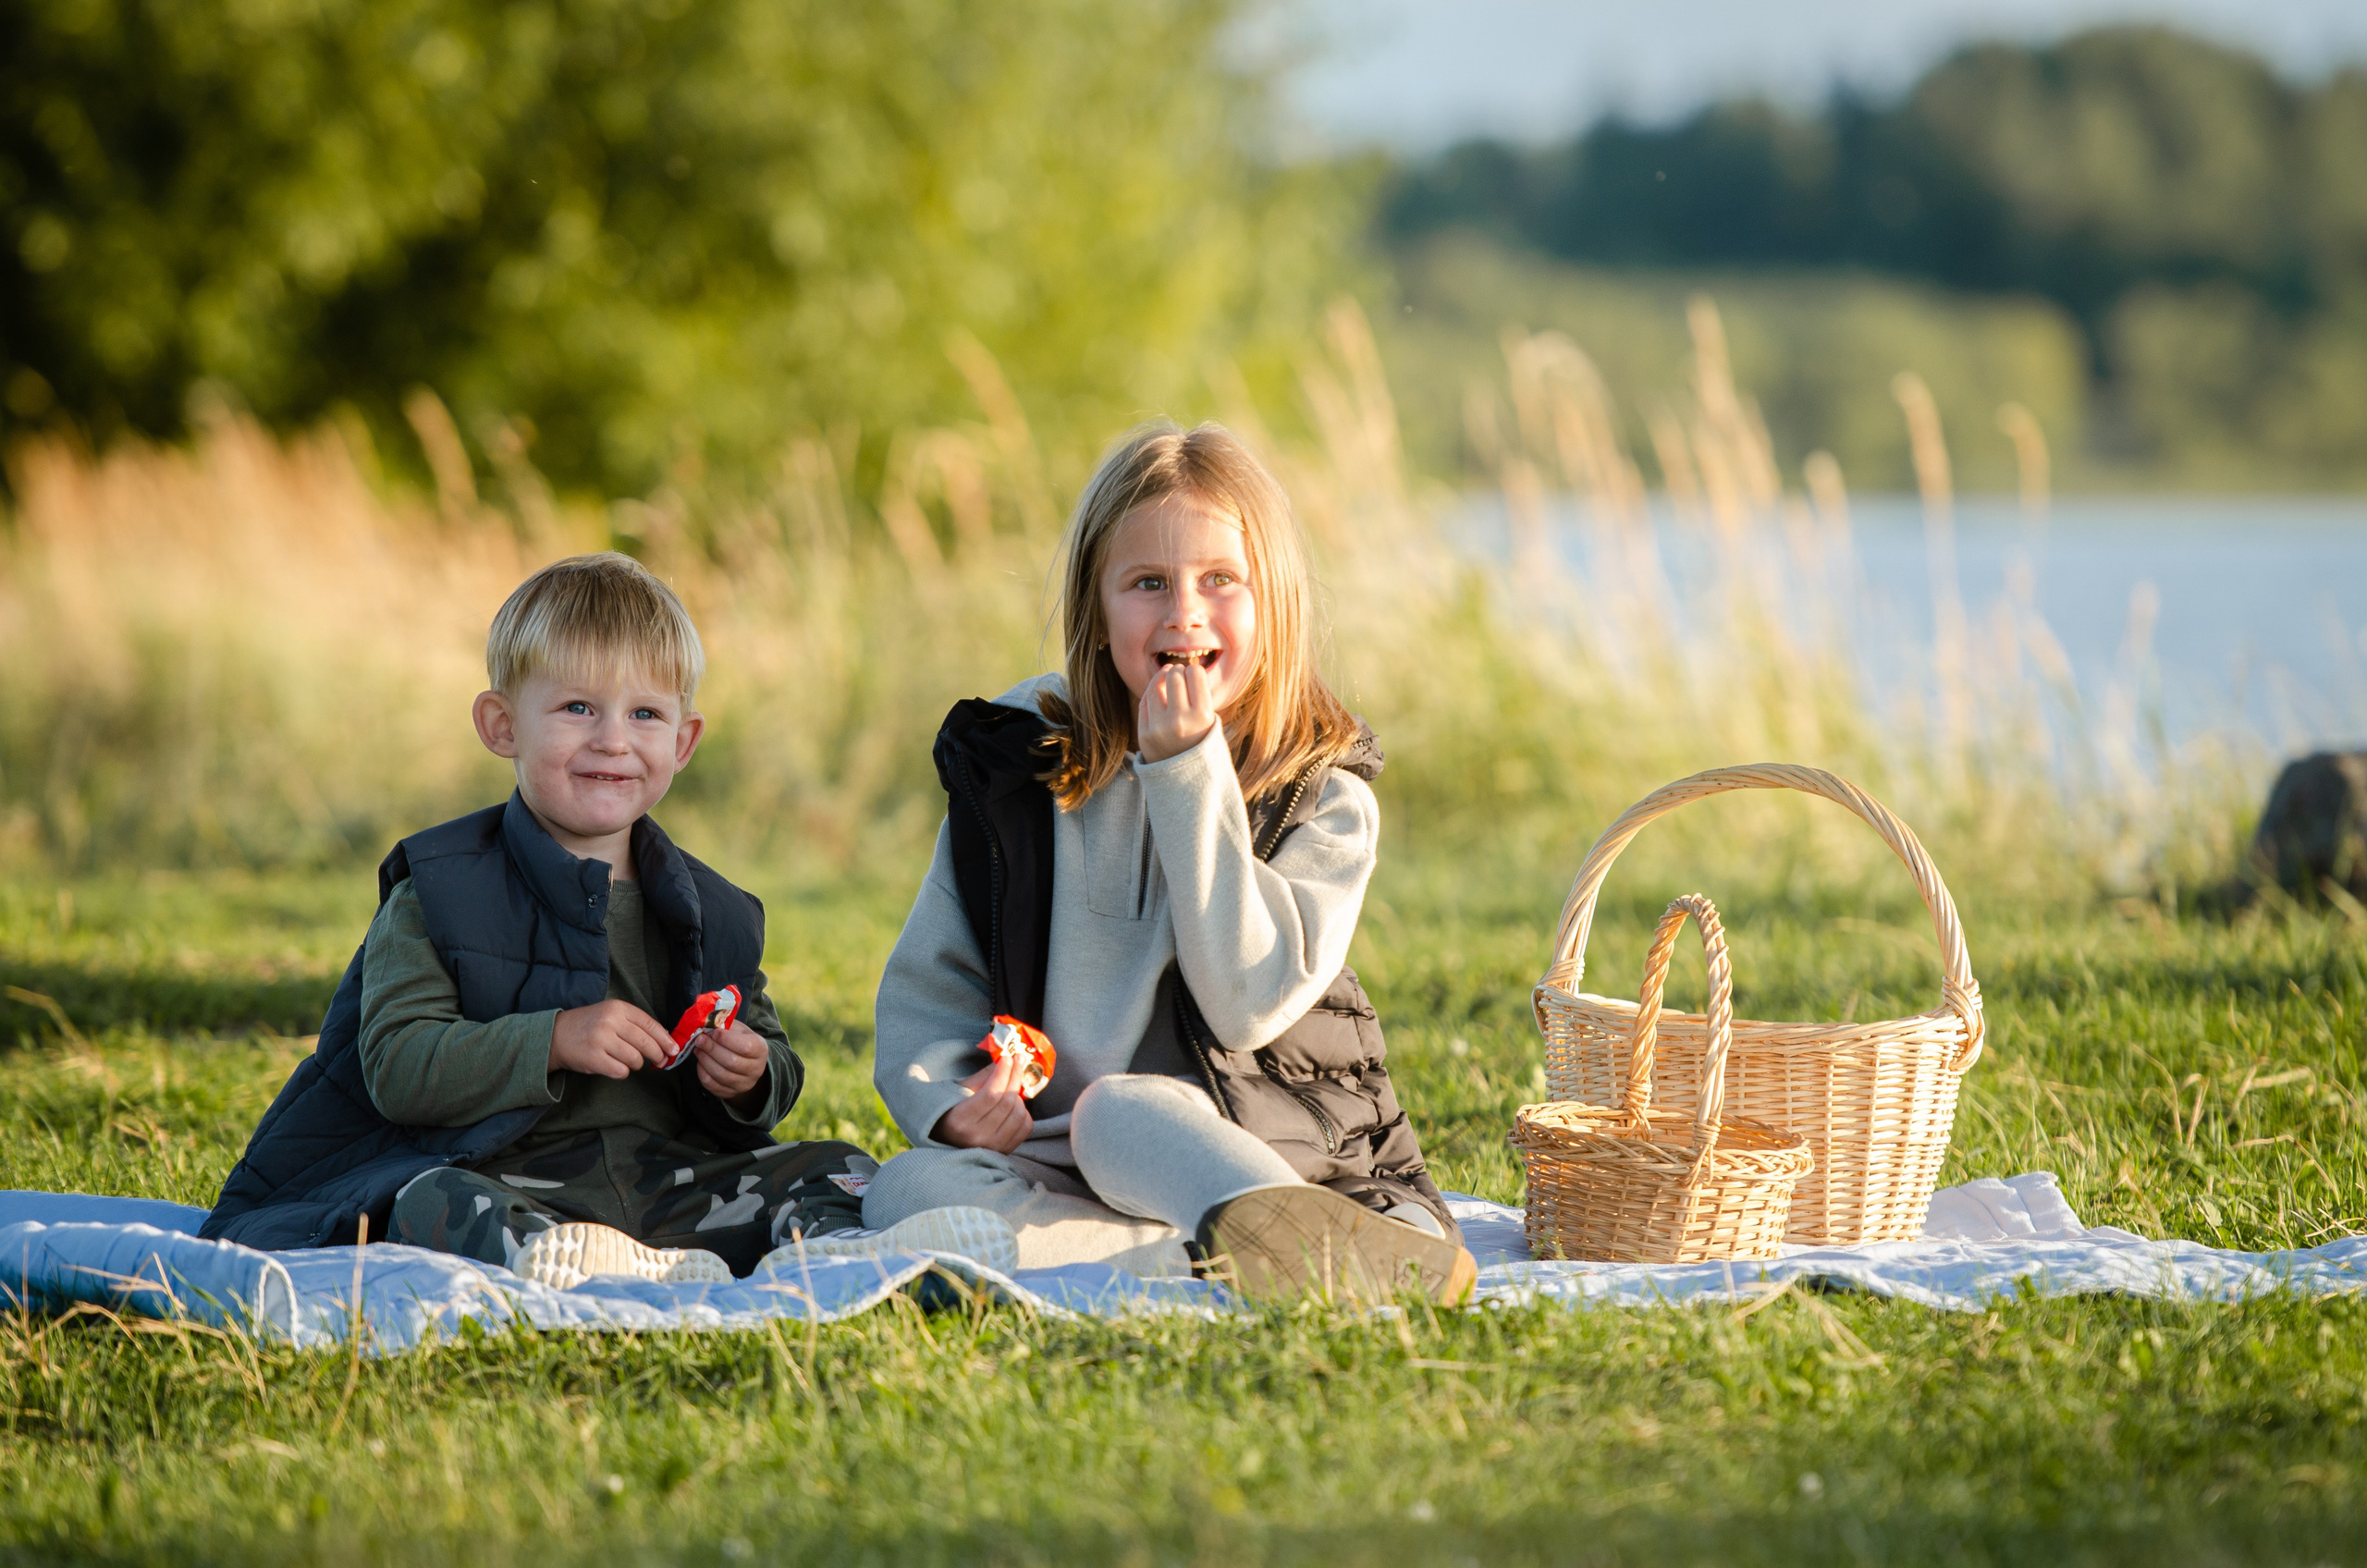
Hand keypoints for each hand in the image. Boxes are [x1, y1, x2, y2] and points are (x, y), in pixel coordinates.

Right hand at [549, 1000, 671, 1078]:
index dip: (665, 1039)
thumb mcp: (611, 1014)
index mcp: (618, 1008)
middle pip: (646, 1043)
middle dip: (658, 1055)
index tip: (674, 1049)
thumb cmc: (589, 1026)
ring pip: (635, 1059)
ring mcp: (601, 1040)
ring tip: (629, 1062)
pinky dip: (623, 1073)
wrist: (555, 1036)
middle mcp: (610, 1022)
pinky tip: (616, 1068)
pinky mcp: (593, 1058)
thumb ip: (635, 1024)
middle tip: (660, 1061)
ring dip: (637, 1064)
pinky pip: (621, 1071)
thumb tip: (665, 1042)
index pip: (651, 1025)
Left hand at [695, 1019, 771, 1108]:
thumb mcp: (740, 1030)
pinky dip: (702, 1072)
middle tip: (700, 1039)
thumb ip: (726, 1026)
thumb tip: (708, 1024)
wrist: (748, 1063)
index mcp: (760, 1050)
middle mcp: (756, 1070)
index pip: (745, 1047)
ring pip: (720, 1075)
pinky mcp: (730, 1093)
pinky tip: (701, 1062)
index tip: (713, 1031)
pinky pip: (712, 1085)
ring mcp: (744, 1084)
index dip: (726, 1039)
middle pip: (731, 1062)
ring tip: (698, 1049)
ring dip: (705, 1060)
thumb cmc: (741, 1042)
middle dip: (712, 1049)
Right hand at [930, 1052, 1031, 1152]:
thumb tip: (1006, 1060)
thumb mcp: (959, 1091)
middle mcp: (976, 1137)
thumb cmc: (950, 1111)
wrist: (945, 1140)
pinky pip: (1025, 1127)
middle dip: (1015, 1076)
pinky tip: (1014, 1105)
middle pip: (1006, 1102)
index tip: (1008, 1057)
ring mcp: (992, 1147)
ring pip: (1018, 1114)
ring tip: (1010, 1087)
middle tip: (1018, 1061)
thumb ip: (983, 1077)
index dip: (1003, 1073)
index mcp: (960, 1120)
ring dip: (1019, 1096)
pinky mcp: (1004, 1152)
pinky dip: (1024, 1112)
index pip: (990, 1094)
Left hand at [1136, 658, 1216, 763]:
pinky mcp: (1145, 734)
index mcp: (1203, 716)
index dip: (1193, 670)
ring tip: (1167, 680)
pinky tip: (1159, 693)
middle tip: (1179, 675)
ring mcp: (1159, 728)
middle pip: (1173, 676)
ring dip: (1161, 679)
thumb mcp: (1210, 719)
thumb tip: (1175, 666)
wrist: (1187, 778)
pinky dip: (1152, 694)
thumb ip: (1197, 694)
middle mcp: (1180, 721)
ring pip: (1155, 686)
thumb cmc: (1201, 739)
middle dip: (1176, 671)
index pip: (1194, 674)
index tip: (1193, 675)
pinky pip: (1145, 701)